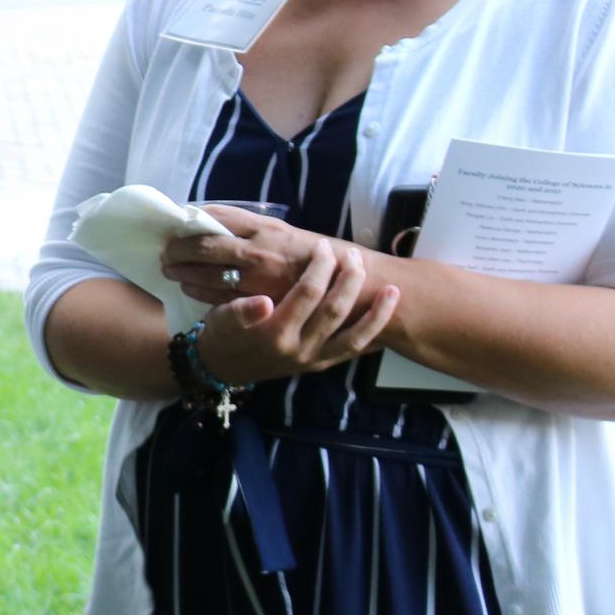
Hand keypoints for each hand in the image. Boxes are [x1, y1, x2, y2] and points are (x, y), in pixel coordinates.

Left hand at [162, 206, 330, 307]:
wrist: (346, 283)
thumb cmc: (312, 254)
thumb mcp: (283, 231)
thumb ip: (249, 228)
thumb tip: (209, 222)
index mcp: (265, 227)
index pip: (217, 217)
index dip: (191, 219)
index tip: (175, 222)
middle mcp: (258, 250)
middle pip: (204, 246)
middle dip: (178, 248)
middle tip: (165, 250)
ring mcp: (257, 277)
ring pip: (206, 273)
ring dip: (182, 270)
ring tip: (169, 268)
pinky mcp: (257, 300)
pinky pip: (218, 296)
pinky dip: (197, 290)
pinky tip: (187, 287)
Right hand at [193, 234, 401, 386]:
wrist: (224, 367)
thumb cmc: (223, 334)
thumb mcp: (221, 320)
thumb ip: (241, 312)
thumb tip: (263, 302)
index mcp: (274, 334)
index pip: (306, 294)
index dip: (318, 267)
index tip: (323, 246)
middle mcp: (299, 350)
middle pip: (334, 310)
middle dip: (348, 280)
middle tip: (354, 256)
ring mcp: (313, 359)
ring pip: (354, 337)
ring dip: (376, 313)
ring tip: (393, 291)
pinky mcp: (321, 364)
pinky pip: (353, 351)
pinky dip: (373, 334)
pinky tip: (386, 318)